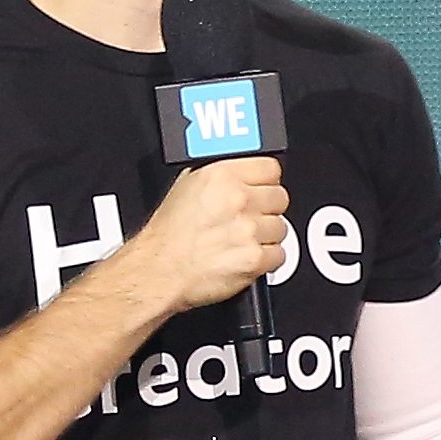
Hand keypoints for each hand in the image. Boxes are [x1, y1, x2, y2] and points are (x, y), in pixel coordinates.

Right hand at [108, 154, 292, 317]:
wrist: (159, 271)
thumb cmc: (167, 236)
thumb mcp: (186, 186)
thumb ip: (219, 177)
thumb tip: (238, 173)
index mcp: (222, 176)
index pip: (271, 168)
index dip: (266, 182)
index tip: (261, 190)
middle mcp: (238, 199)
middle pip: (280, 198)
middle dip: (267, 209)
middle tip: (250, 219)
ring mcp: (249, 230)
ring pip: (281, 228)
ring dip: (266, 236)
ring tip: (242, 241)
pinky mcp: (254, 258)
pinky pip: (279, 255)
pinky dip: (266, 260)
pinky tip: (246, 257)